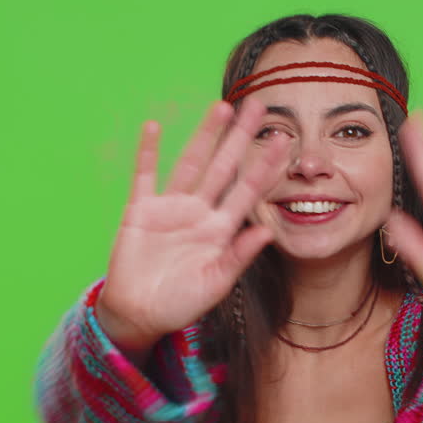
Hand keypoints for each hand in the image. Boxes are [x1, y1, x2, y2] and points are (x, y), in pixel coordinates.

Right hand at [95, 99, 290, 349]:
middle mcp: (199, 212)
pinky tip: (154, 127)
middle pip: (224, 167)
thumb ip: (239, 256)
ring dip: (205, 136)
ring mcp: (170, 208)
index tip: (284, 142)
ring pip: (191, 163)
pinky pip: (145, 176)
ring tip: (221, 108)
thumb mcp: (215, 284)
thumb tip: (268, 231)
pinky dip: (148, 152)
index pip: (248, 191)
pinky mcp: (140, 210)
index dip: (265, 166)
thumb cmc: (180, 304)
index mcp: (221, 230)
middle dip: (241, 138)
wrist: (138, 316)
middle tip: (259, 106)